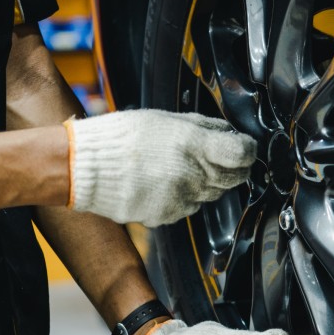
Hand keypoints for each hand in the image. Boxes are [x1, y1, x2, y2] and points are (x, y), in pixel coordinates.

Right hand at [65, 109, 255, 226]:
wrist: (85, 168)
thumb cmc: (122, 137)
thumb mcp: (166, 119)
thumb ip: (203, 128)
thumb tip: (229, 134)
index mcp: (194, 144)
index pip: (242, 154)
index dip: (248, 151)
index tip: (245, 149)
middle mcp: (192, 173)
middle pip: (233, 178)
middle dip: (232, 168)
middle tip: (220, 158)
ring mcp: (182, 198)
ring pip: (212, 194)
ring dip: (207, 183)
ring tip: (182, 168)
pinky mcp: (168, 215)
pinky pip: (190, 208)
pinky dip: (185, 197)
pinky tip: (166, 184)